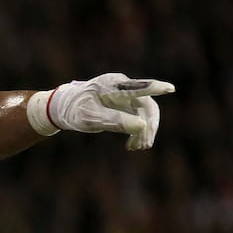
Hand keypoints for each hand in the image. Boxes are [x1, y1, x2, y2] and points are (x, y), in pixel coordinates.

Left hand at [27, 73, 173, 150]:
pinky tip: (132, 146)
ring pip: (145, 113)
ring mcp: (125, 95)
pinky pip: (138, 118)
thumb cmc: (74, 110)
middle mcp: (123, 87)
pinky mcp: (125, 105)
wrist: (63, 109)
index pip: (137, 87)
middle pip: (146, 105)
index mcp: (112, 85)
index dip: (154, 88)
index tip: (169, 89)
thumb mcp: (90, 118)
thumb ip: (115, 120)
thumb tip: (141, 125)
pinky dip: (138, 132)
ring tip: (137, 148)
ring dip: (144, 131)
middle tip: (143, 145)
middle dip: (148, 126)